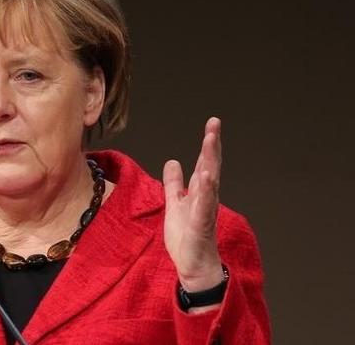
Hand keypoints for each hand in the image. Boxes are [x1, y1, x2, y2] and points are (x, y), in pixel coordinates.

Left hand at [163, 117, 224, 292]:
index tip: (212, 124)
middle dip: (212, 145)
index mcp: (199, 192)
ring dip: (210, 160)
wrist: (192, 265)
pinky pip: (205, 205)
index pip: (205, 163)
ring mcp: (205, 210)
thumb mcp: (174, 204)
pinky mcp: (201, 224)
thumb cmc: (186, 237)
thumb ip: (174, 184)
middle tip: (215, 124)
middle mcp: (206, 197)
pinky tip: (206, 175)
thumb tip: (173, 161)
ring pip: (210, 181)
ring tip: (210, 140)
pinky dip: (206, 190)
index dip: (208, 144)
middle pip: (210, 166)